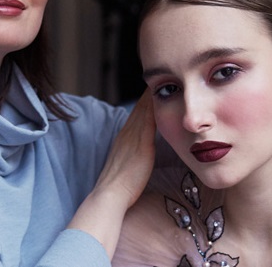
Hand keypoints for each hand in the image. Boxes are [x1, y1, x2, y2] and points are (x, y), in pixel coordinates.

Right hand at [94, 89, 155, 206]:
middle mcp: (127, 133)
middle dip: (148, 93)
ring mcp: (133, 137)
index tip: (152, 88)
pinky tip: (160, 97)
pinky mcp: (142, 143)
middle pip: (139, 107)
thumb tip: (141, 152)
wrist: (111, 194)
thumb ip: (133, 154)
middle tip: (157, 76)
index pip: (136, 113)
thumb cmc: (120, 185)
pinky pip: (149, 120)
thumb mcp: (126, 164)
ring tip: (160, 80)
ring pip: (144, 110)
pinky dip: (153, 107)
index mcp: (123, 137)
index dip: (144, 101)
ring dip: (151, 95)